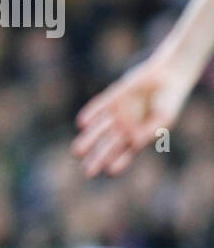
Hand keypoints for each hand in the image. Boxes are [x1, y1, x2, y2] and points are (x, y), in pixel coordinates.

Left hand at [72, 58, 187, 177]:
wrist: (167, 76)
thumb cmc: (168, 102)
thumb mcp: (164, 118)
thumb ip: (150, 131)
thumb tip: (135, 142)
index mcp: (136, 138)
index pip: (124, 156)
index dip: (118, 163)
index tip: (111, 170)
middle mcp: (122, 129)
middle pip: (106, 147)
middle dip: (97, 159)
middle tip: (88, 171)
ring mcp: (114, 114)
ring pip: (97, 130)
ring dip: (88, 140)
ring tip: (78, 152)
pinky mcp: (110, 99)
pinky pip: (97, 108)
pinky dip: (91, 114)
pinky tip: (82, 124)